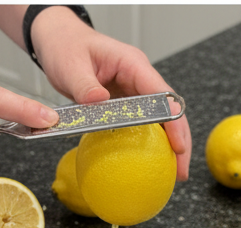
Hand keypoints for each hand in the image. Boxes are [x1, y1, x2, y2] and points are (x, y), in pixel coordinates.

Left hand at [29, 8, 191, 179]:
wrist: (59, 40)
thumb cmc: (66, 46)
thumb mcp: (70, 65)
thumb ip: (84, 85)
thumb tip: (99, 101)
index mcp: (132, 64)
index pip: (162, 94)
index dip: (174, 121)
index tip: (179, 146)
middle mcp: (140, 77)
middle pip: (171, 111)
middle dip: (180, 140)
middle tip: (181, 171)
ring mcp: (137, 90)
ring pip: (163, 120)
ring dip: (171, 146)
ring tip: (174, 174)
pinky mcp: (129, 102)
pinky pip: (147, 124)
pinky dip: (153, 144)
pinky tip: (154, 162)